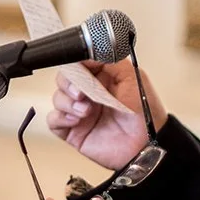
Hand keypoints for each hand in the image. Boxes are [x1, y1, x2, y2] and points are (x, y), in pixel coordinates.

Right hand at [47, 61, 167, 170]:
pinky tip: (76, 120)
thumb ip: (111, 60)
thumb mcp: (132, 78)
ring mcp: (79, 111)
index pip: (79, 64)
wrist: (146, 145)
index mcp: (101, 78)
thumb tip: (89, 54)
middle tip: (81, 92)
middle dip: (69, 84)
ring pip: (58, 98)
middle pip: (64, 79)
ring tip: (86, 110)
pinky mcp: (73, 130)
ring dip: (68, 102)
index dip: (76, 65)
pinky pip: (53, 120)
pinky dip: (60, 117)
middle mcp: (88, 93)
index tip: (81, 69)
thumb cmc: (145, 114)